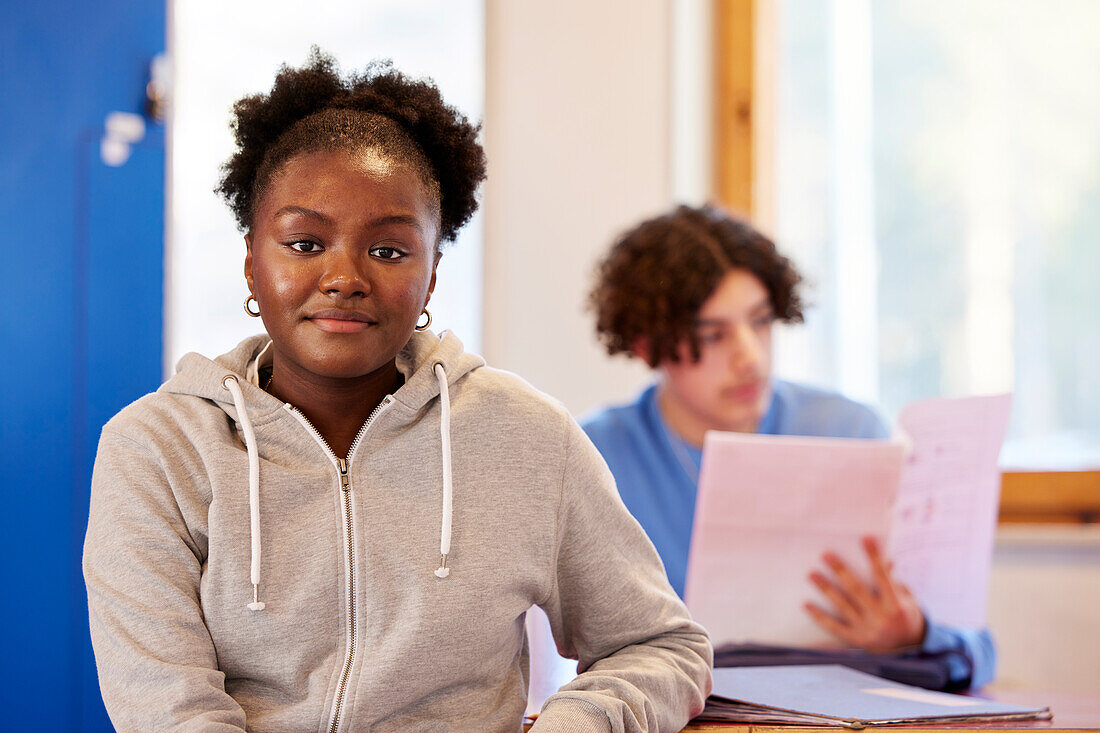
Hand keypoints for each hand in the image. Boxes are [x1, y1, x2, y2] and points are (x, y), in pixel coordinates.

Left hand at [804, 536, 925, 652]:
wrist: (909, 648)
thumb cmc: (905, 614)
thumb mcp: (906, 597)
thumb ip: (893, 580)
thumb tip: (885, 560)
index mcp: (895, 605)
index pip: (883, 577)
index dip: (874, 557)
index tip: (865, 538)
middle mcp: (881, 618)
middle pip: (857, 590)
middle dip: (841, 571)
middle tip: (826, 555)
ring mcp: (867, 630)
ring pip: (843, 606)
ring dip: (826, 589)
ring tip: (812, 574)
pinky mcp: (856, 640)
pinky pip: (834, 627)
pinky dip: (819, 616)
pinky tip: (806, 604)